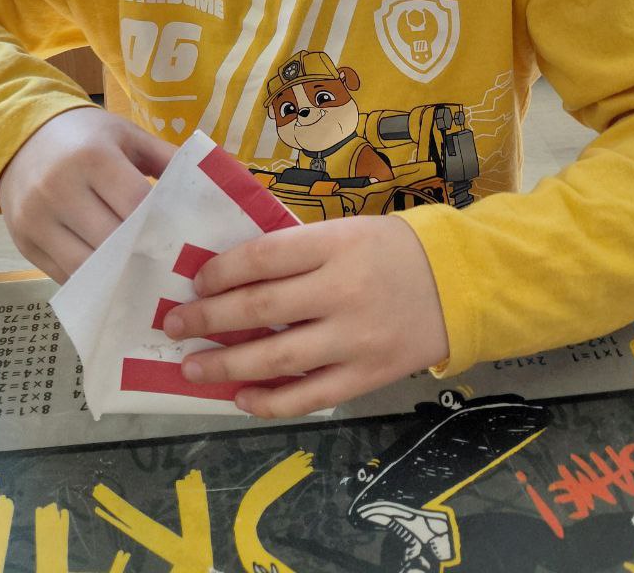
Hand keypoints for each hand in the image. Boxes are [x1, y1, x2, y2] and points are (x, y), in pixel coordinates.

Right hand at [0, 107, 173, 282]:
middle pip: (112, 240)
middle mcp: (59, 188)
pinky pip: (64, 274)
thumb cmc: (84, 136)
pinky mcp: (24, 243)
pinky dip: (92, 281)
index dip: (160, 224)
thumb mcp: (126, 135)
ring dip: (118, 276)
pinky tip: (113, 280)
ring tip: (144, 278)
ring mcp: (36, 219)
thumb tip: (207, 188)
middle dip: (142, 255)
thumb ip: (166, 159)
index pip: (135, 204)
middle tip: (169, 268)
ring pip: (87, 266)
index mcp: (92, 157)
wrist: (21, 137)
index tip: (181, 240)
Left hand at [163, 215, 448, 417]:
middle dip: (208, 319)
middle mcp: (341, 291)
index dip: (221, 271)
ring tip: (191, 368)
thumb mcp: (346, 231)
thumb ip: (297, 250)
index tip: (195, 280)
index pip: (262, 257)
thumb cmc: (391, 250)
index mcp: (335, 245)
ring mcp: (354, 338)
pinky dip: (269, 402)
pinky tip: (240, 398)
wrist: (458, 283)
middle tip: (175, 325)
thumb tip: (233, 272)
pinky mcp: (366, 376)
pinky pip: (309, 397)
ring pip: (277, 359)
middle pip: (260, 310)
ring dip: (225, 366)